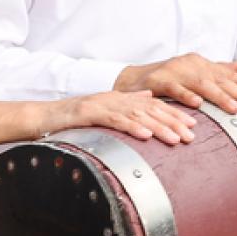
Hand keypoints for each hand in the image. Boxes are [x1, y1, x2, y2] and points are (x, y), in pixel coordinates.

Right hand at [45, 91, 197, 144]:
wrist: (43, 116)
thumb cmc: (73, 119)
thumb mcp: (103, 110)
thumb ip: (126, 104)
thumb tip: (148, 97)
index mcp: (121, 99)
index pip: (153, 105)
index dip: (175, 113)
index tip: (194, 125)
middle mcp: (115, 99)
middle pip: (150, 108)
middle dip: (173, 121)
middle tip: (192, 135)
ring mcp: (103, 104)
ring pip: (137, 114)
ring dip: (159, 126)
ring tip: (176, 138)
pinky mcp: (89, 113)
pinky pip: (114, 120)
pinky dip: (131, 127)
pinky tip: (145, 136)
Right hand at [114, 54, 236, 114]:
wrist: (131, 79)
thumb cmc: (167, 79)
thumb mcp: (195, 73)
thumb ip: (219, 70)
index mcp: (200, 64)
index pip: (228, 74)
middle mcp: (190, 64)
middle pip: (218, 80)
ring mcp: (174, 71)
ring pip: (200, 85)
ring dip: (218, 97)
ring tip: (234, 109)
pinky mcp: (158, 80)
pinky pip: (173, 89)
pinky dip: (186, 96)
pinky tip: (197, 104)